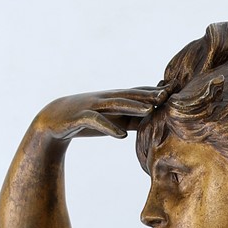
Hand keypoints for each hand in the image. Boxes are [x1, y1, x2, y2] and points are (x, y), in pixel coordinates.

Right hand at [34, 89, 161, 142]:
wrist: (52, 120)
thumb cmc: (85, 119)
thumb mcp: (110, 120)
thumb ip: (129, 119)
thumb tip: (151, 122)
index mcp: (113, 99)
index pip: (137, 93)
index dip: (154, 92)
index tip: (175, 91)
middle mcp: (105, 98)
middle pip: (130, 95)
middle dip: (148, 94)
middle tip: (168, 95)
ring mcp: (92, 106)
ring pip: (115, 104)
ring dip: (133, 106)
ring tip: (150, 109)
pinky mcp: (80, 117)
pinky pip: (97, 121)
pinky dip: (109, 127)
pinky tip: (121, 135)